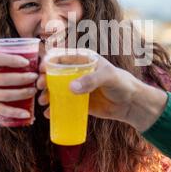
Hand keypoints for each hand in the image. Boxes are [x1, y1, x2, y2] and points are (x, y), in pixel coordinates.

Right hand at [0, 53, 37, 118]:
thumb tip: (23, 57)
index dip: (13, 60)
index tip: (26, 62)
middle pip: (4, 79)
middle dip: (22, 78)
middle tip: (35, 77)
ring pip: (5, 95)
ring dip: (22, 93)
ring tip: (33, 90)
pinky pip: (1, 109)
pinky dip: (14, 112)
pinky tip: (26, 113)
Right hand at [37, 53, 167, 131]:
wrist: (131, 104)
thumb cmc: (122, 83)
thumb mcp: (108, 77)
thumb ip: (91, 80)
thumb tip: (71, 88)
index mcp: (83, 60)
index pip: (62, 57)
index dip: (49, 62)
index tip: (40, 70)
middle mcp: (77, 73)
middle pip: (55, 74)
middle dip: (44, 80)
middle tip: (39, 87)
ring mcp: (77, 88)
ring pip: (56, 90)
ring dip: (46, 95)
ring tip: (43, 102)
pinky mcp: (78, 102)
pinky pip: (63, 105)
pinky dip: (54, 109)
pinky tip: (48, 114)